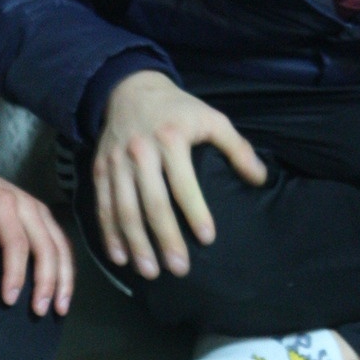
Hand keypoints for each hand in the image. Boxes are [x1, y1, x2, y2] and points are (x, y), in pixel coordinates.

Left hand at [0, 161, 74, 317]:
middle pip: (46, 245)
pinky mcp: (42, 216)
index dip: (15, 273)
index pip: (16, 243)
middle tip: (39, 311)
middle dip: (46, 281)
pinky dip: (65, 267)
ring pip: (61, 245)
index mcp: (2, 202)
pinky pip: (61, 243)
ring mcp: (39, 209)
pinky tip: (62, 290)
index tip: (9, 300)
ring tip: (60, 308)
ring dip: (64, 278)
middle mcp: (27, 204)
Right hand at [93, 69, 265, 277]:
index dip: (195, 212)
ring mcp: (116, 163)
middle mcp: (140, 152)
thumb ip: (237, 147)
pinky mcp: (99, 170)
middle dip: (165, 238)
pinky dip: (108, 233)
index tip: (207, 238)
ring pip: (124, 209)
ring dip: (135, 243)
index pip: (183, 183)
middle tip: (179, 268)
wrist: (129, 89)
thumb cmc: (178, 109)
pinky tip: (119, 257)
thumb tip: (260, 179)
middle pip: (152, 203)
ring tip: (150, 270)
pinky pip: (103, 206)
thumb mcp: (211, 118)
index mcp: (171, 139)